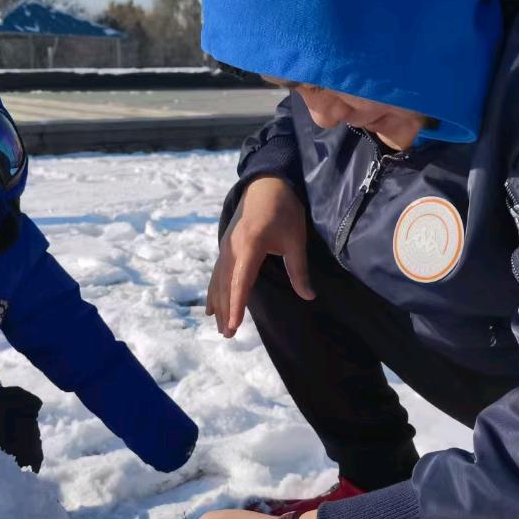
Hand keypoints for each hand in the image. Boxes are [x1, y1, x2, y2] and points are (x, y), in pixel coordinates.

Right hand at [206, 176, 314, 337]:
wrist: (266, 183)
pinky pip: (216, 273)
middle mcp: (232, 248)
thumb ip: (299, 269)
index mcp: (249, 246)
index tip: (233, 326)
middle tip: (227, 335)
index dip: (237, 306)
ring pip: (218, 281)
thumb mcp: (295, 239)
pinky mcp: (225, 246)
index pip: (241, 282)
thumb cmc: (284, 210)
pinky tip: (210, 307)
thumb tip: (308, 296)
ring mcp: (226, 247)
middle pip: (226, 285)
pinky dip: (213, 291)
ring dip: (218, 304)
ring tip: (219, 326)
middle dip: (225, 311)